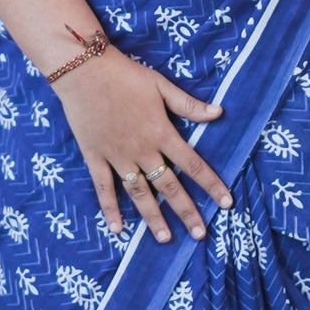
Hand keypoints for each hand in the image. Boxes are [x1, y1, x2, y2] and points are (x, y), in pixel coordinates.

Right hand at [53, 47, 232, 242]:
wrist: (83, 71)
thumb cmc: (124, 75)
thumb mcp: (161, 85)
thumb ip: (188, 105)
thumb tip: (219, 113)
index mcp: (161, 132)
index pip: (192, 164)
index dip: (211, 184)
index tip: (226, 203)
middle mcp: (142, 150)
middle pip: (169, 186)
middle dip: (186, 211)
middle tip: (200, 234)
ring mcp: (117, 156)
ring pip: (139, 193)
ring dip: (153, 217)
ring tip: (164, 238)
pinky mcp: (95, 157)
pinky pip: (103, 188)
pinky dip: (110, 209)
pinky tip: (117, 229)